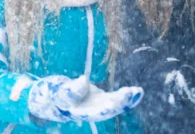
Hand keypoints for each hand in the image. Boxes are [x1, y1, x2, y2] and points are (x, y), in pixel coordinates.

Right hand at [28, 75, 143, 122]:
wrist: (57, 97)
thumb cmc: (56, 95)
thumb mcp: (59, 92)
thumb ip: (71, 90)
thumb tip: (84, 81)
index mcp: (81, 113)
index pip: (94, 112)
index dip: (105, 109)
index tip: (113, 103)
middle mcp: (92, 111)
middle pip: (108, 109)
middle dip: (120, 103)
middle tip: (130, 93)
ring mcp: (98, 105)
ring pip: (115, 104)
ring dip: (127, 99)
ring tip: (138, 91)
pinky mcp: (102, 98)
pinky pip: (117, 98)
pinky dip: (126, 95)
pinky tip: (137, 91)